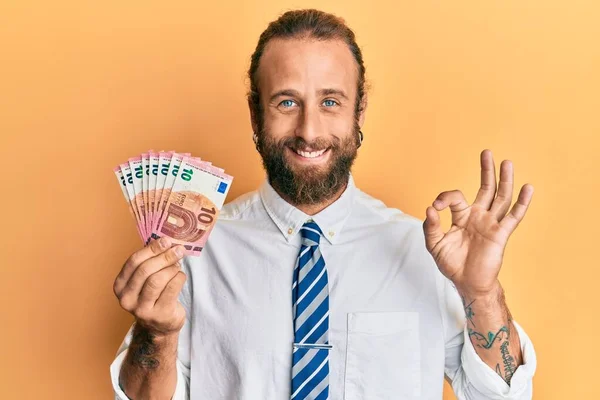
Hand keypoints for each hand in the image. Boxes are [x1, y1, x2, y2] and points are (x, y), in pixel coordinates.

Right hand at [113, 237, 186, 336]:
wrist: (161, 325)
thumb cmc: (154, 296)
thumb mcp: (145, 280)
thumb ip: (150, 261)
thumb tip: (165, 240)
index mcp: (120, 285)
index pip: (134, 262)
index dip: (151, 249)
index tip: (166, 240)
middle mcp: (126, 298)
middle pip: (145, 270)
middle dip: (164, 257)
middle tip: (178, 250)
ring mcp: (141, 309)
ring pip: (157, 280)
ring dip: (171, 268)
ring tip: (178, 265)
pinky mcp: (158, 314)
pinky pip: (171, 289)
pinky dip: (179, 278)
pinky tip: (180, 276)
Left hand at [422, 149, 533, 296]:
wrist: (466, 283)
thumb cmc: (451, 263)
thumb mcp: (434, 244)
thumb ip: (431, 226)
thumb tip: (430, 208)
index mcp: (462, 216)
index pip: (455, 197)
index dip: (445, 198)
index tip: (436, 207)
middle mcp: (478, 216)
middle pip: (486, 189)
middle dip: (486, 171)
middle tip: (487, 153)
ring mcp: (490, 224)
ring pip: (500, 198)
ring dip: (504, 180)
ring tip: (507, 163)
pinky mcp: (500, 234)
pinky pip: (513, 217)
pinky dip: (522, 203)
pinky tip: (528, 188)